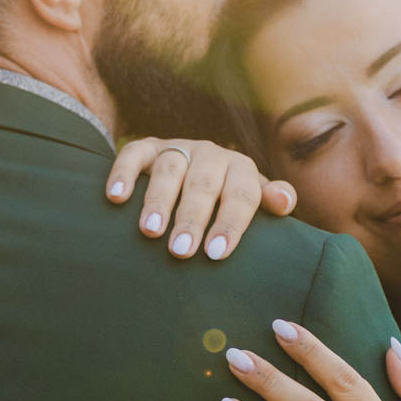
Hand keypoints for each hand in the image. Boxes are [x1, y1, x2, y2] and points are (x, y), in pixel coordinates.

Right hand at [106, 137, 295, 260]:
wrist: (193, 171)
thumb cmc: (225, 202)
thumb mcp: (250, 202)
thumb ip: (269, 202)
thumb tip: (284, 203)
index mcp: (240, 169)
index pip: (241, 194)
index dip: (230, 223)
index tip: (215, 253)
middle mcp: (210, 154)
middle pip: (203, 183)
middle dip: (192, 218)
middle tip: (181, 250)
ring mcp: (177, 148)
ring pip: (169, 168)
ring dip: (158, 200)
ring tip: (150, 231)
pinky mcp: (146, 148)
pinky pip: (133, 155)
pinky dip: (123, 174)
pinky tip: (116, 198)